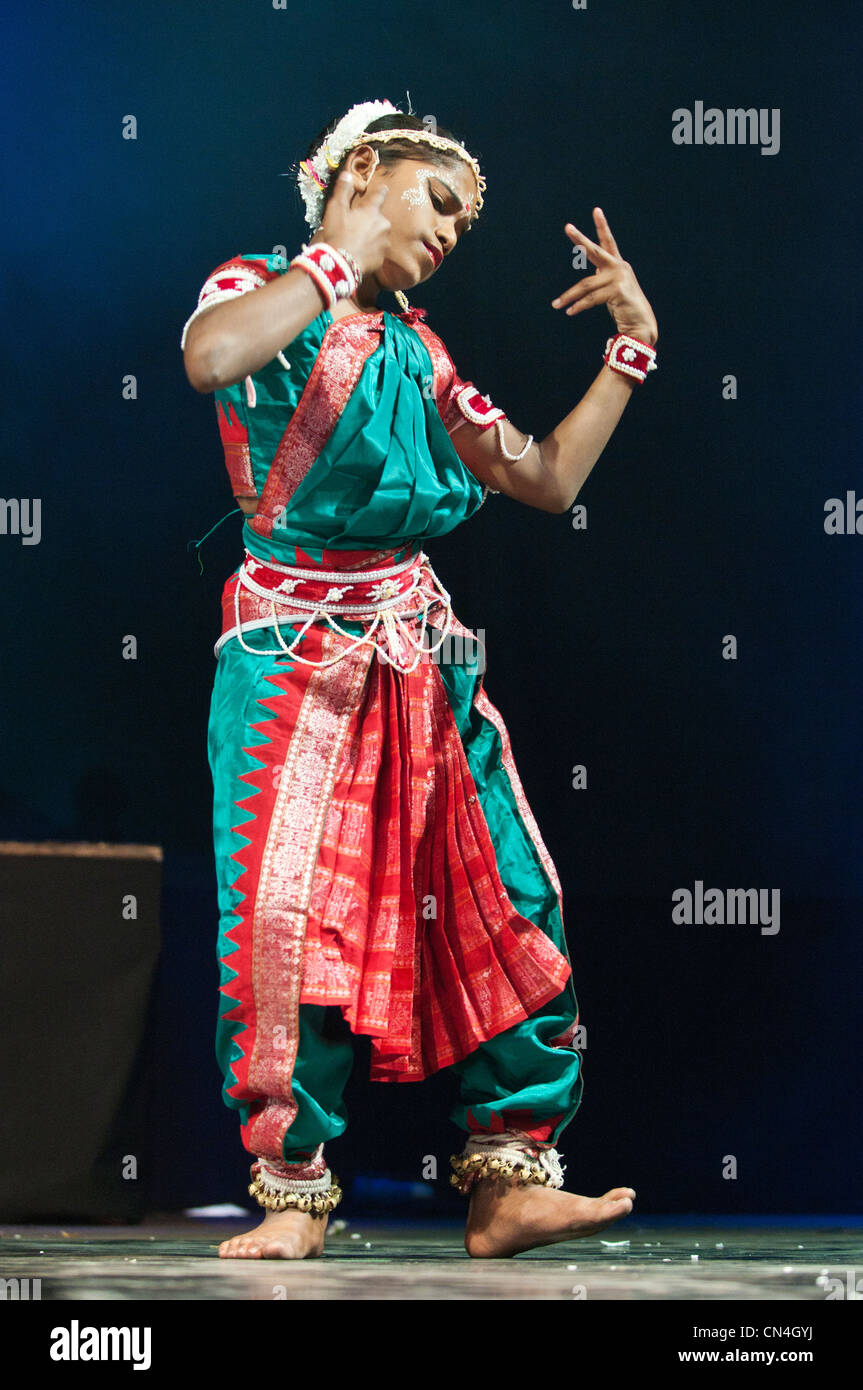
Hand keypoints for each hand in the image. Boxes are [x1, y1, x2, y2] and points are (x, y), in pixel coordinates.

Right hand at [314, 172, 391, 275]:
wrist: (341, 264)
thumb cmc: (338, 234)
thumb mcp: (336, 208)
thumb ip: (343, 189)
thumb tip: (348, 174)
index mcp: (372, 211)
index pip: (380, 195)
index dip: (381, 191)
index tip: (384, 188)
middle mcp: (383, 225)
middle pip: (378, 218)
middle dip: (370, 221)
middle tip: (355, 227)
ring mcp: (384, 243)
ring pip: (379, 235)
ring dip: (371, 236)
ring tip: (356, 242)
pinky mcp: (382, 259)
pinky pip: (377, 251)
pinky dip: (370, 251)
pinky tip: (359, 253)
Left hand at [552, 208, 657, 345]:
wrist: (641, 325)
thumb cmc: (624, 308)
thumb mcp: (610, 290)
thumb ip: (600, 281)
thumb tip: (587, 282)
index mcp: (618, 264)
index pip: (608, 242)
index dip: (602, 226)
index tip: (597, 210)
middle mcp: (619, 267)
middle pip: (595, 251)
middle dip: (580, 240)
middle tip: (568, 227)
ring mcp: (619, 277)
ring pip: (586, 284)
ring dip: (569, 296)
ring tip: (556, 305)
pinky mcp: (618, 290)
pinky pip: (591, 298)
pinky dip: (579, 305)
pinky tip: (570, 312)